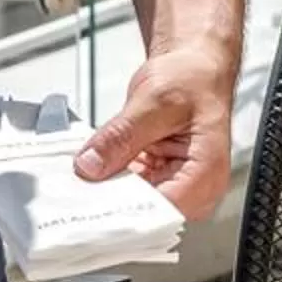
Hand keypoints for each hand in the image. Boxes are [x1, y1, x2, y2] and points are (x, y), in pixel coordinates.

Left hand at [73, 44, 236, 219]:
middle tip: (75, 189)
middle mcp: (196, 188)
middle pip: (145, 214)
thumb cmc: (192, 78)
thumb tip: (91, 165)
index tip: (89, 205)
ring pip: (133, 205)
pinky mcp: (159, 180)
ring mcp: (176, 186)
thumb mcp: (153, 101)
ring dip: (106, 191)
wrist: (194, 66)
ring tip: (82, 175)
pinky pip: (129, 189)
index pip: (159, 212)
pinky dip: (110, 179)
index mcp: (205, 173)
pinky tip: (93, 169)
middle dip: (108, 202)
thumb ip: (121, 135)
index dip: (122, 212)